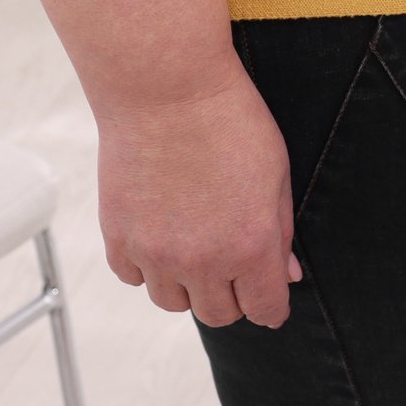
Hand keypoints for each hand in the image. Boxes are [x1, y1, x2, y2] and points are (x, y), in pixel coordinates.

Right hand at [96, 60, 298, 328]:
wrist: (166, 90)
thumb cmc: (230, 121)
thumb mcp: (277, 174)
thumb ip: (281, 232)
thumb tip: (287, 275)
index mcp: (251, 246)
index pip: (264, 310)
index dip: (271, 308)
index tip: (269, 301)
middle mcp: (202, 261)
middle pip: (217, 315)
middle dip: (232, 297)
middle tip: (235, 270)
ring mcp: (155, 253)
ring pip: (172, 302)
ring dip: (188, 286)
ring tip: (195, 248)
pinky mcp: (118, 238)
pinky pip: (133, 277)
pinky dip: (148, 267)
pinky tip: (161, 236)